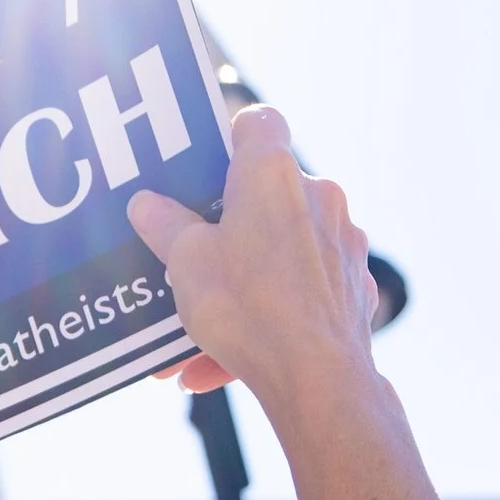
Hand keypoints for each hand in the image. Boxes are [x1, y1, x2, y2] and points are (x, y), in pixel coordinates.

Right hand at [128, 105, 380, 413]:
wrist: (316, 377)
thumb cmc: (248, 307)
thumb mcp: (185, 263)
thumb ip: (165, 227)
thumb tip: (146, 204)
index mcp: (272, 175)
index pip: (259, 122)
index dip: (230, 137)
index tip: (205, 168)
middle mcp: (318, 198)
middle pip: (266, 194)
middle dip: (227, 226)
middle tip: (189, 255)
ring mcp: (342, 243)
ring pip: (280, 251)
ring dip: (241, 281)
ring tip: (197, 330)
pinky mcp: (352, 286)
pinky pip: (299, 292)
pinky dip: (267, 316)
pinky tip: (226, 360)